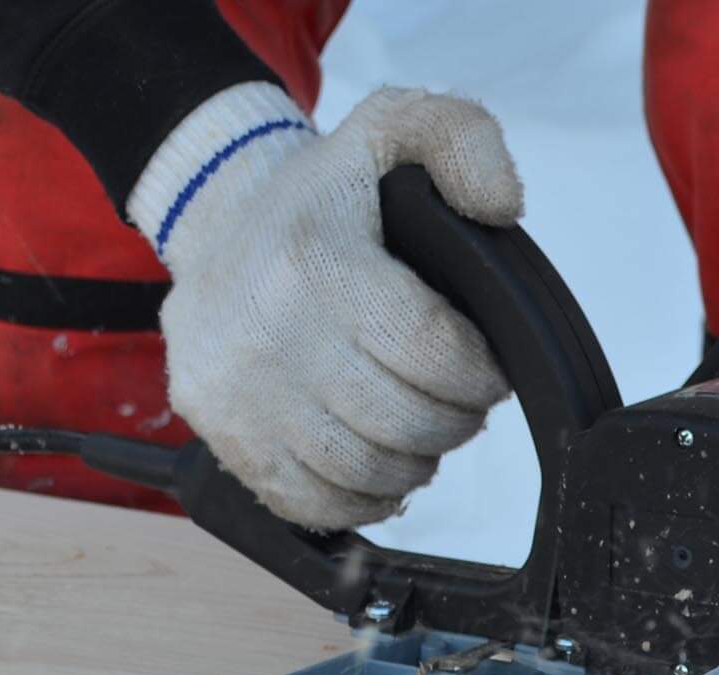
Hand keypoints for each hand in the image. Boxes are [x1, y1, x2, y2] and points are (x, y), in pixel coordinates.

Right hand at [126, 84, 523, 529]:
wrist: (218, 217)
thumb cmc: (327, 194)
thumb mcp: (396, 128)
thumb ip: (466, 142)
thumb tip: (501, 206)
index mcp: (317, 261)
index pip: (433, 354)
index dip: (481, 374)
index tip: (485, 367)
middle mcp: (266, 330)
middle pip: (405, 422)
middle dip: (454, 419)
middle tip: (456, 398)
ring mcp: (236, 390)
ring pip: (365, 472)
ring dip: (414, 460)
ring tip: (419, 424)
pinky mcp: (220, 431)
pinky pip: (312, 502)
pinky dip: (361, 497)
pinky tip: (377, 461)